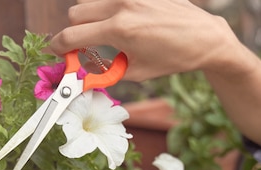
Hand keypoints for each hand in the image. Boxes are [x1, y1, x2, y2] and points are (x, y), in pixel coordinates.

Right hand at [50, 0, 244, 80]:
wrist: (204, 38)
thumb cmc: (174, 58)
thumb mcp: (138, 72)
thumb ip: (106, 72)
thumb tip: (83, 73)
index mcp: (120, 29)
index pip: (73, 35)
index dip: (58, 46)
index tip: (56, 52)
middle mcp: (122, 5)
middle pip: (76, 12)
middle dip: (75, 31)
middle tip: (84, 46)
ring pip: (93, 1)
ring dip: (92, 18)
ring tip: (110, 34)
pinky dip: (111, 10)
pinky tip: (129, 22)